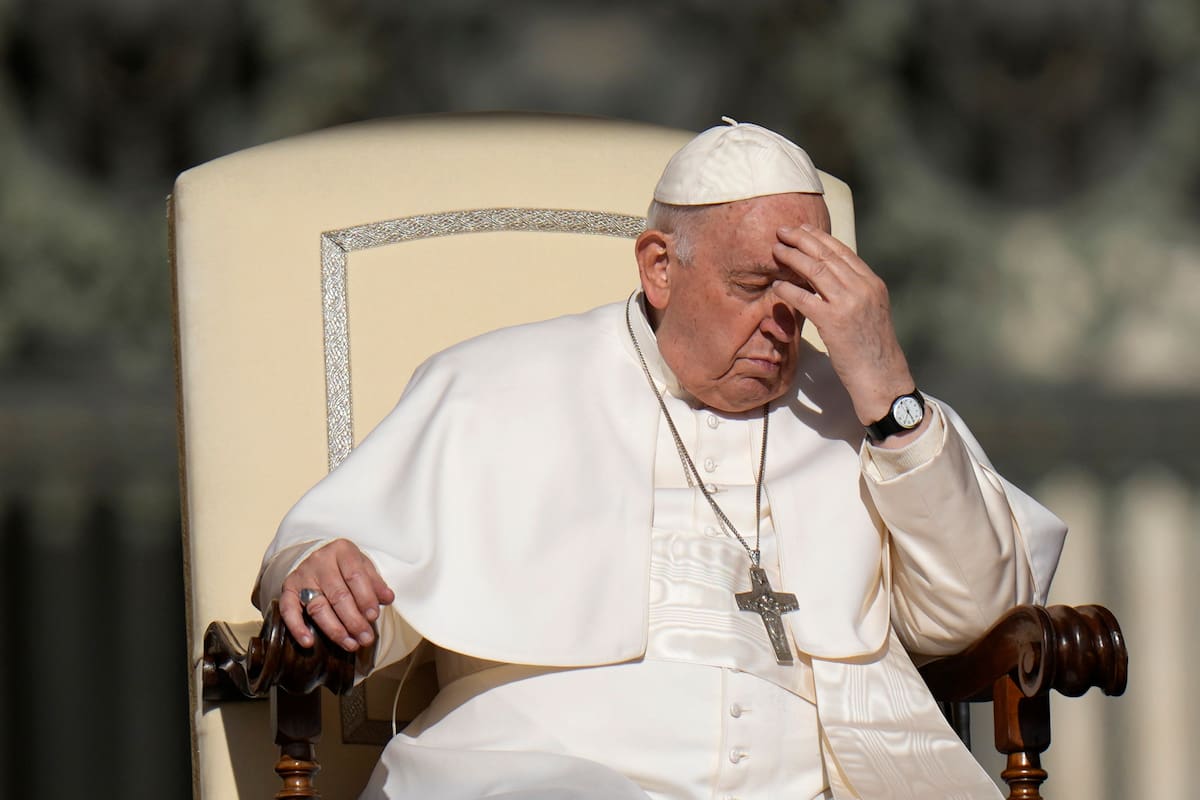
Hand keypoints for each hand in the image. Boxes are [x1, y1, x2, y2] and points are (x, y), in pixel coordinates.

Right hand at [279, 539, 394, 650]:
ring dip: (335, 630)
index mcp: (342, 551)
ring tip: (350, 644)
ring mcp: (302, 575)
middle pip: (338, 595)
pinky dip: (297, 628)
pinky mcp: (288, 589)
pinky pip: (288, 610)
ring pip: (318, 607)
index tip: (374, 617)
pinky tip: (309, 642)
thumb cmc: (345, 566)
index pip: (355, 576)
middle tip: (366, 638)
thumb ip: (375, 583)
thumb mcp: (363, 566)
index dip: (366, 598)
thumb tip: (388, 598)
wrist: (316, 555)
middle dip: (354, 621)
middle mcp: (320, 561)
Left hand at [771, 224, 921, 432]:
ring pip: (816, 270)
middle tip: (783, 231)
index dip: (820, 238)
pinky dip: (789, 289)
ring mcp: (849, 303)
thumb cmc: (872, 349)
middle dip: (803, 239)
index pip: (843, 251)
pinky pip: (806, 298)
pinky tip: (777, 285)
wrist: (882, 376)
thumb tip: (831, 279)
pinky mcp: (834, 322)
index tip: (803, 229)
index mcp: (872, 283)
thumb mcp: (870, 312)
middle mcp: (863, 288)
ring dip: (793, 257)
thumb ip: (854, 292)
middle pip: (828, 255)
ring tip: (776, 250)